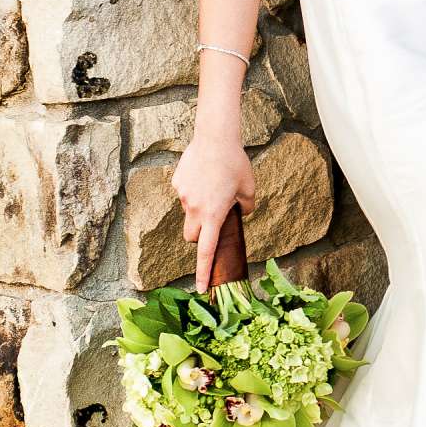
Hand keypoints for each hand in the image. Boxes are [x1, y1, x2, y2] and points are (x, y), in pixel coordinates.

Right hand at [172, 137, 256, 290]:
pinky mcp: (177, 183)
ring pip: (188, 213)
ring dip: (198, 210)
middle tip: (212, 222)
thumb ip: (246, 206)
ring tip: (212, 187)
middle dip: (199, 237)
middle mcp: (195, 209)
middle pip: (191, 237)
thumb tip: (241, 213)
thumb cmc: (235, 163)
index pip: (206, 251)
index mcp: (214, 215)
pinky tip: (204, 174)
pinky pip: (184, 194)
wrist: (215, 138)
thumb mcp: (249, 188)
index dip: (203, 272)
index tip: (201, 289)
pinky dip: (193, 191)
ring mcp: (183, 196)